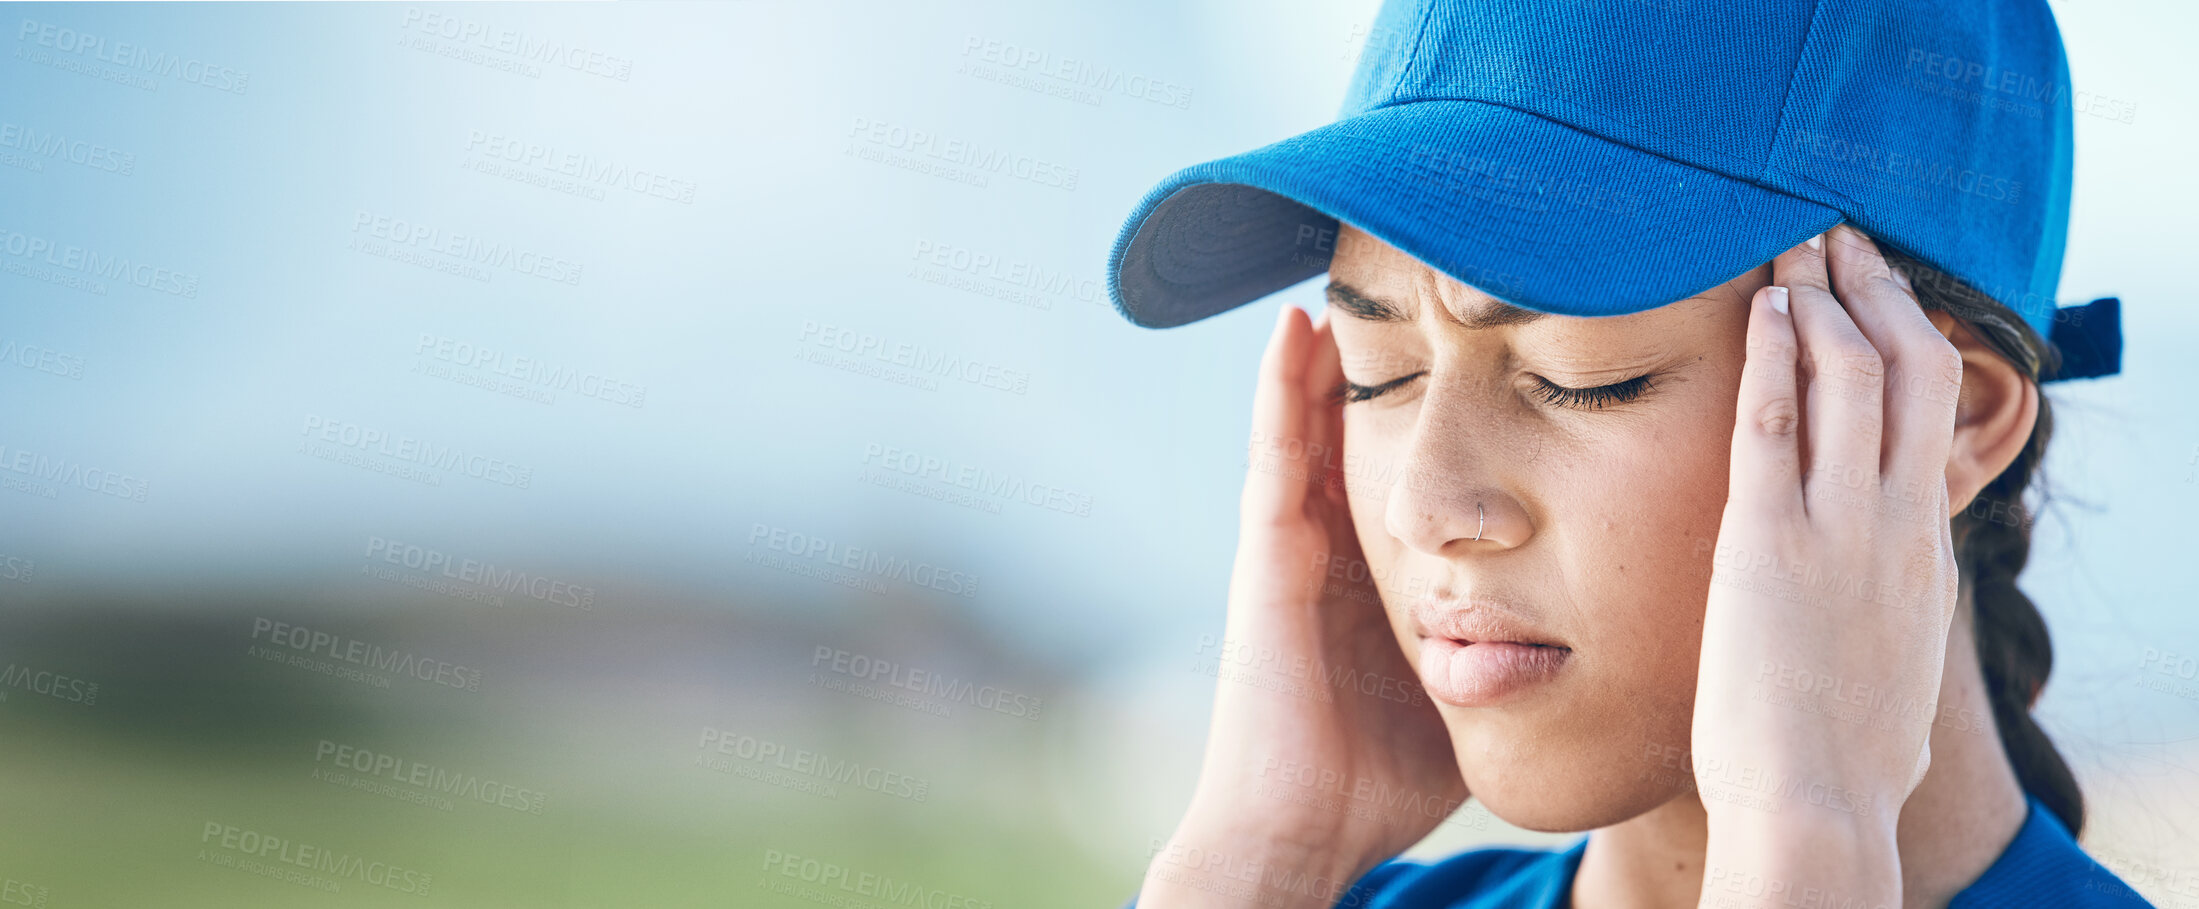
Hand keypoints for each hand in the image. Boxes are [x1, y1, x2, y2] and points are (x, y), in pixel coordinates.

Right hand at [1141, 306, 1465, 908]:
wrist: (1306, 824)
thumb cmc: (1386, 774)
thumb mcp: (1475, 685)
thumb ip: (1523, 648)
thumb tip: (1602, 634)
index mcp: (1385, 562)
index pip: (1418, 453)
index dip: (1448, 390)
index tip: (1493, 325)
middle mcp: (1338, 535)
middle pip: (1368, 417)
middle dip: (1397, 347)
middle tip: (1430, 259)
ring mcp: (1296, 537)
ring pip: (1319, 415)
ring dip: (1338, 342)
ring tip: (1363, 259)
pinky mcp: (1267, 549)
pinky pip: (1276, 452)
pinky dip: (1283, 387)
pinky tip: (1295, 325)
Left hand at [1690, 225, 1965, 904]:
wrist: (1819, 804)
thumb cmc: (1845, 757)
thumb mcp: (1895, 668)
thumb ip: (1893, 618)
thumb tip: (1896, 618)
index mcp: (1924, 548)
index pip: (1929, 414)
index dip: (1906, 338)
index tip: (1876, 293)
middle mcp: (1895, 521)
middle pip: (1907, 369)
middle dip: (1873, 291)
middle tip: (1836, 239)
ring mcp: (1839, 527)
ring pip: (1849, 376)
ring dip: (1818, 299)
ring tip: (1788, 248)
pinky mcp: (1769, 542)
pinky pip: (1774, 423)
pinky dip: (1770, 356)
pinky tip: (1757, 309)